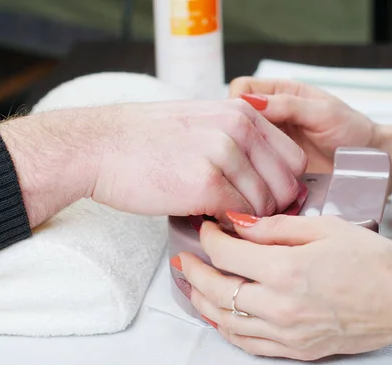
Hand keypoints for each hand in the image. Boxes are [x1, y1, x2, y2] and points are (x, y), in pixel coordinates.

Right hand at [91, 100, 306, 221]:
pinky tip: (206, 219)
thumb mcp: (201, 121)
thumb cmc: (145, 139)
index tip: (264, 199)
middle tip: (242, 215)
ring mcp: (223, 155)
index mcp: (242, 112)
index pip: (292, 159)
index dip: (282, 185)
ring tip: (217, 216)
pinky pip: (238, 217)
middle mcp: (238, 129)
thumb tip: (266, 175)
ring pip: (263, 205)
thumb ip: (238, 140)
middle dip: (270, 207)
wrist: (99, 146)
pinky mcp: (206, 184)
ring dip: (244, 219)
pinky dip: (226, 225)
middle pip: (285, 185)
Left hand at [176, 212, 391, 359]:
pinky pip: (248, 344)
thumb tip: (237, 222)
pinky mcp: (296, 349)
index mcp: (286, 270)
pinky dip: (227, 329)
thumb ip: (275, 227)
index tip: (207, 227)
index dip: (209, 238)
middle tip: (185, 258)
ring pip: (226, 321)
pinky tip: (219, 317)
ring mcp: (287, 333)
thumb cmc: (372, 261)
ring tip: (193, 285)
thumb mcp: (325, 228)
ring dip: (203, 301)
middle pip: (217, 290)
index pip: (227, 253)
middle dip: (195, 271)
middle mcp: (280, 306)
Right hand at [229, 78, 376, 172]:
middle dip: (239, 130)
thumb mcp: (322, 112)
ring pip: (241, 140)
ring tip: (259, 162)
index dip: (238, 102)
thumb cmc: (351, 131)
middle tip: (251, 145)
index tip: (244, 120)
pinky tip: (262, 173)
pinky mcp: (272, 162)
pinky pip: (253, 162)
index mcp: (281, 92)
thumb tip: (251, 103)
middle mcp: (272, 114)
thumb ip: (288, 105)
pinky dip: (253, 167)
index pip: (242, 89)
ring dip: (246, 151)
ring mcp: (270, 140)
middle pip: (237, 116)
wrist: (365, 162)